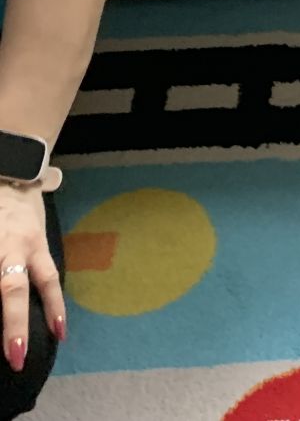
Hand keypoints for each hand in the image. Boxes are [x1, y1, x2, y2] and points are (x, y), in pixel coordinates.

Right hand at [0, 184, 65, 370]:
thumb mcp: (35, 233)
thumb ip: (34, 261)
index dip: (55, 308)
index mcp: (34, 244)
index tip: (60, 335)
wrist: (6, 175)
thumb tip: (37, 300)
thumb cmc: (20, 211)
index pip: (48, 281)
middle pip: (13, 290)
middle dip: (15, 326)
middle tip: (17, 357)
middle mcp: (11, 247)